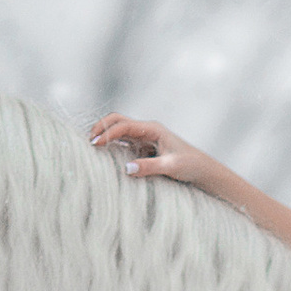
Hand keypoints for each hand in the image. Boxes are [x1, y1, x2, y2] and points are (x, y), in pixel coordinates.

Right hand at [91, 111, 209, 184]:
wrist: (202, 169)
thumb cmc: (190, 165)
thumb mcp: (171, 167)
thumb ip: (149, 167)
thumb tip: (126, 169)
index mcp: (152, 129)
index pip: (123, 125)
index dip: (107, 133)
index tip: (95, 144)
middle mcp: (147, 130)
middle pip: (117, 120)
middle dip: (101, 127)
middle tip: (88, 142)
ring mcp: (144, 137)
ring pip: (118, 130)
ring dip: (105, 135)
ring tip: (91, 148)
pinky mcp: (143, 147)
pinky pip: (123, 142)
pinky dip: (111, 145)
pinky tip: (103, 156)